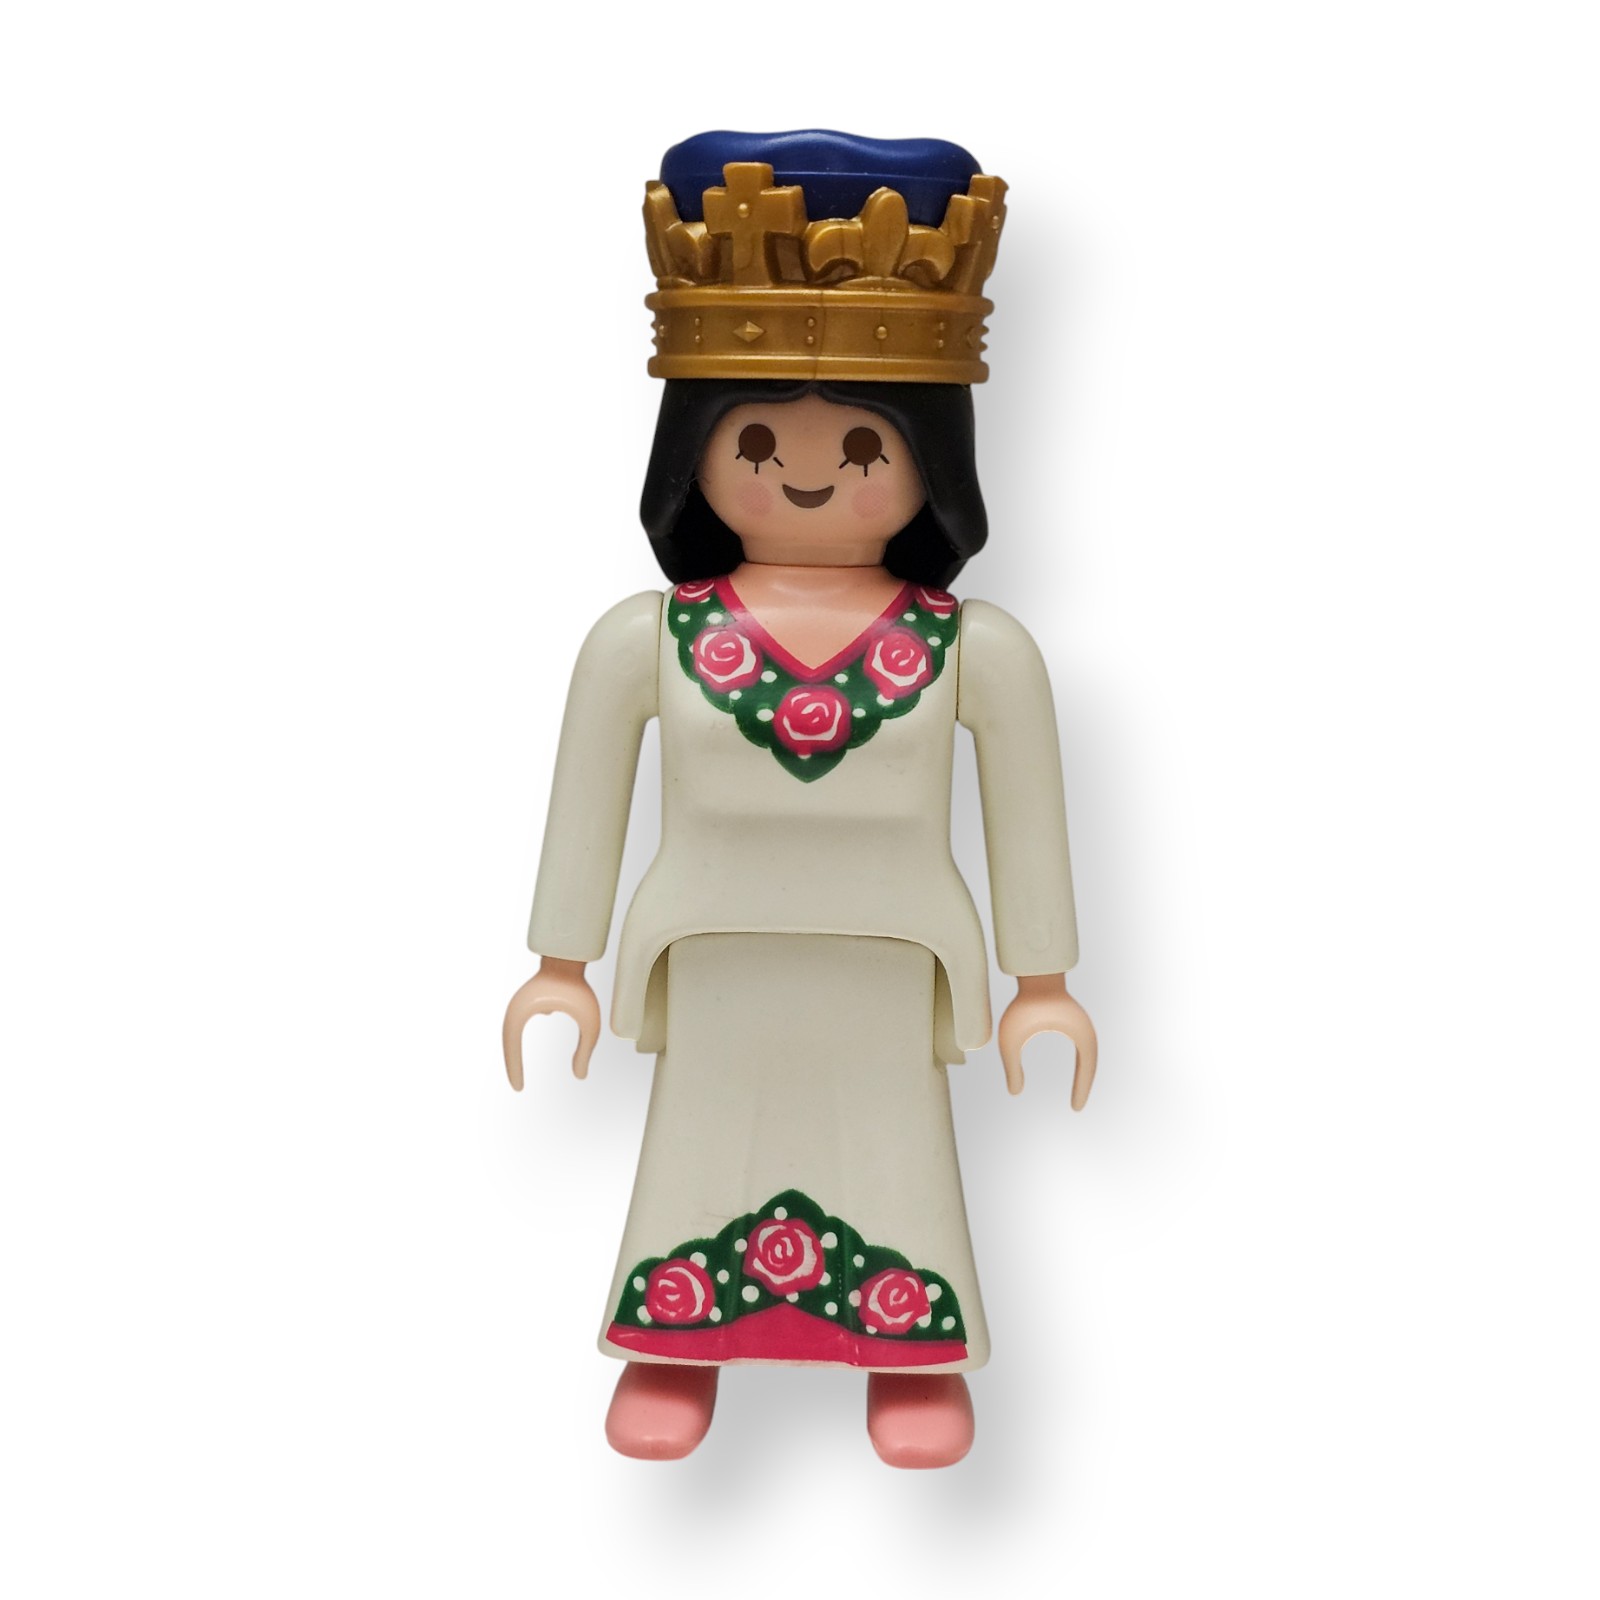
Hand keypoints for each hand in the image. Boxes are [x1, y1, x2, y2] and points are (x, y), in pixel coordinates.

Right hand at [502, 956, 601, 1087]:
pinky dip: (522, 1038)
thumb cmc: (579, 987)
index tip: (519, 1088)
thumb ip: (585, 1050)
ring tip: (519, 1074)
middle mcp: (516, 1008)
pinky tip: (527, 1046)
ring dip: (516, 1052)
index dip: (514, 1070)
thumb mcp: (588, 1024)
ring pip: (514, 1033)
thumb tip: (581, 1077)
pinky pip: (522, 1023)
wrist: (570, 955)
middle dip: (513, 1065)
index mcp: (522, 1013)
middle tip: (518, 1087)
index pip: (511, 1048)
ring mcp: (522, 1002)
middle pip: (509, 1043)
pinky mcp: (530, 999)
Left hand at [996, 974, 1097, 1108]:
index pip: (1087, 1068)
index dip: (1082, 1089)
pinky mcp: (1074, 1021)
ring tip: (1077, 1094)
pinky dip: (1080, 1062)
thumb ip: (1012, 1066)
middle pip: (1091, 1065)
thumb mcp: (1012, 1037)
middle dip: (1084, 1086)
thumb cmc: (1024, 1004)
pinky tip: (1073, 1071)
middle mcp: (1086, 1030)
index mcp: (1080, 1035)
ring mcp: (1082, 1025)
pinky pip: (1082, 1047)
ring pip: (1088, 1056)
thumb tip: (1014, 1093)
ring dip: (1084, 1075)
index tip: (1075, 1108)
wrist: (1035, 973)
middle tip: (1076, 1107)